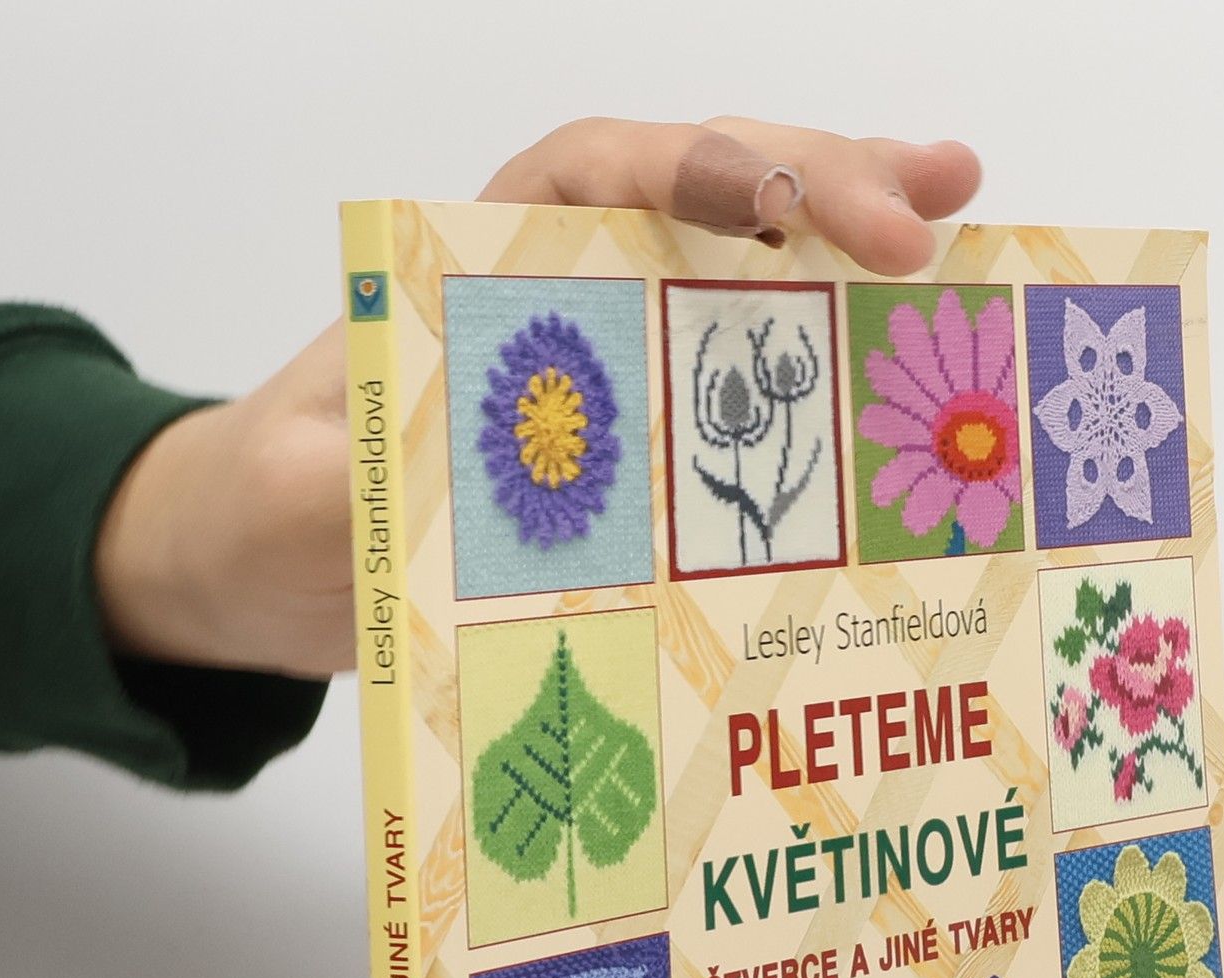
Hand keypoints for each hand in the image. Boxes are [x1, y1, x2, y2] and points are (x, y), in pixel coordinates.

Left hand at [95, 118, 981, 679]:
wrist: (263, 559)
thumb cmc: (274, 511)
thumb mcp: (297, 504)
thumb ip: (354, 487)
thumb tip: (432, 492)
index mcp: (477, 265)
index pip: (602, 173)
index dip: (706, 172)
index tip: (797, 210)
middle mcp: (558, 285)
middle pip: (701, 191)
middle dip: (818, 185)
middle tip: (930, 212)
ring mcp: (609, 347)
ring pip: (739, 257)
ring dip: (849, 224)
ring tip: (960, 205)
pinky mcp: (636, 421)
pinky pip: (742, 364)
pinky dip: (823, 343)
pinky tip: (901, 331)